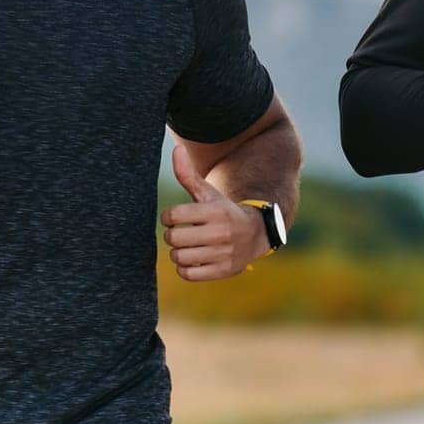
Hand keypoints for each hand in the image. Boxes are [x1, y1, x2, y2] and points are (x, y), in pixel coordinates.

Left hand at [160, 145, 266, 280]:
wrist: (255, 233)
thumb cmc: (222, 211)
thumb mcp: (208, 193)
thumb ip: (188, 175)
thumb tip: (176, 149)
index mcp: (215, 210)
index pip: (172, 215)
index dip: (168, 216)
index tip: (175, 217)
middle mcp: (221, 232)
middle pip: (173, 238)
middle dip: (172, 235)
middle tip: (179, 233)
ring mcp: (223, 253)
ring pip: (179, 257)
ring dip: (178, 253)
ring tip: (187, 246)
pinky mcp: (224, 270)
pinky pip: (188, 274)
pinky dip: (185, 268)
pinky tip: (193, 259)